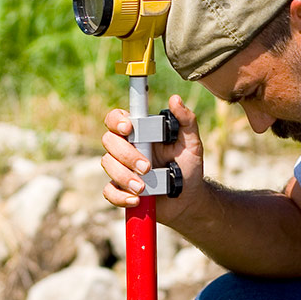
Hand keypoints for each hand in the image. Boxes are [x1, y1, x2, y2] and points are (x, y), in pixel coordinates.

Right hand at [101, 94, 205, 223]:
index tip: (129, 128)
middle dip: (126, 154)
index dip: (117, 120)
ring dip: (124, 176)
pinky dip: (120, 196)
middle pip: (109, 141)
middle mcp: (127, 147)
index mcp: (140, 132)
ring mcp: (122, 168)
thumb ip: (186, 121)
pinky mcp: (121, 189)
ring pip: (107, 164)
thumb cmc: (189, 166)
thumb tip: (175, 100)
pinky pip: (109, 192)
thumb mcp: (192, 143)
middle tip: (146, 167)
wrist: (189, 198)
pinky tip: (136, 199)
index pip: (117, 118)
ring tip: (143, 187)